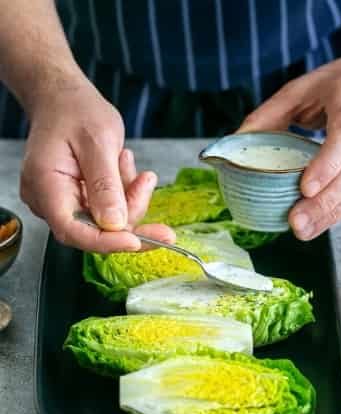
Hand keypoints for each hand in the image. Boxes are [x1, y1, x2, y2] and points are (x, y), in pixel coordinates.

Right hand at [20, 76, 174, 250]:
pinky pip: (108, 211)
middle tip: (148, 186)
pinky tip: (124, 167)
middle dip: (129, 215)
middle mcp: (48, 201)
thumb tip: (115, 224)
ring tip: (130, 164)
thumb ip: (105, 184)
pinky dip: (124, 194)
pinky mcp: (77, 202)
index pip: (73, 231)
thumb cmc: (75, 110)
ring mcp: (62, 203)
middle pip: (94, 231)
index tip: (138, 240)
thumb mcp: (97, 141)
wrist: (64, 97)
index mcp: (45, 185)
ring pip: (107, 222)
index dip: (107, 241)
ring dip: (128, 199)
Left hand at [237, 47, 340, 239]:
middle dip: (324, 203)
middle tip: (296, 222)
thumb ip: (270, 114)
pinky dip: (340, 212)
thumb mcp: (303, 88)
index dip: (327, 165)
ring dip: (331, 214)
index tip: (305, 188)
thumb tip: (237, 141)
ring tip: (303, 230)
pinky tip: (320, 222)